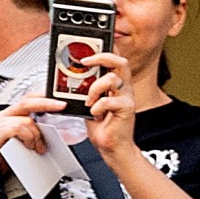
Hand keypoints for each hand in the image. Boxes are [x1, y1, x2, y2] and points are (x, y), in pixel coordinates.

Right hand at [0, 92, 67, 160]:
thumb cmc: (8, 152)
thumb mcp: (26, 138)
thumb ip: (38, 131)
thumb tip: (62, 132)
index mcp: (14, 113)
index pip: (30, 98)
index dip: (45, 96)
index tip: (62, 99)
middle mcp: (6, 114)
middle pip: (27, 101)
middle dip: (47, 103)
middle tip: (62, 106)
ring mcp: (0, 122)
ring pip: (26, 120)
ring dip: (37, 135)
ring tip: (39, 147)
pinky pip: (17, 129)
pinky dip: (28, 137)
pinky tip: (29, 146)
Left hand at [74, 49, 146, 165]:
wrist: (112, 147)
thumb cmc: (103, 127)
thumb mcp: (90, 102)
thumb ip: (87, 89)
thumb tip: (73, 79)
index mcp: (116, 85)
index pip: (115, 60)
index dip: (104, 51)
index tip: (87, 51)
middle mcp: (124, 88)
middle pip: (120, 62)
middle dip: (101, 57)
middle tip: (86, 62)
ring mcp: (127, 98)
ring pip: (113, 79)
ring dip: (94, 88)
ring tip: (89, 100)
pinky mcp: (127, 109)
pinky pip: (109, 101)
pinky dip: (97, 107)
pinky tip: (95, 114)